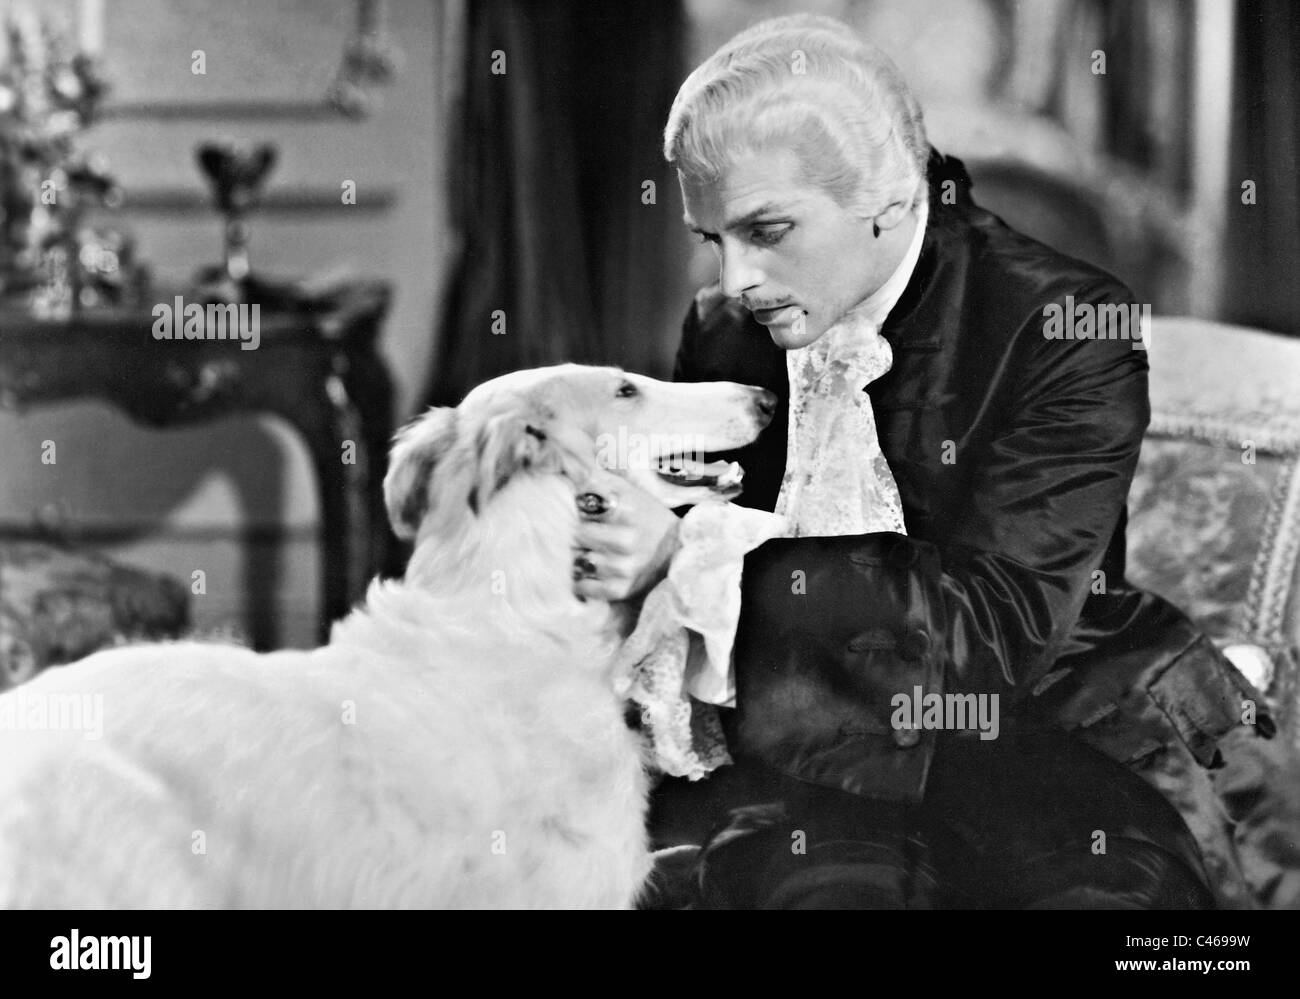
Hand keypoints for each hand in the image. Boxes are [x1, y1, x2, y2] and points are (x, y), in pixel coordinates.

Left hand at [573, 473, 681, 601]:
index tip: (583, 507)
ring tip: (585, 550)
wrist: (674, 547)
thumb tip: (567, 465)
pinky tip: (588, 571)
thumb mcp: (624, 489)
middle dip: (575, 531)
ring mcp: (625, 567)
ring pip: (580, 561)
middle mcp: (628, 540)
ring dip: (578, 556)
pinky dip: (582, 580)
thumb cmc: (640, 513)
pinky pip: (585, 586)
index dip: (579, 505)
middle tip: (581, 531)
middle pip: (578, 534)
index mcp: (628, 510)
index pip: (585, 503)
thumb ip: (595, 477)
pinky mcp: (621, 589)